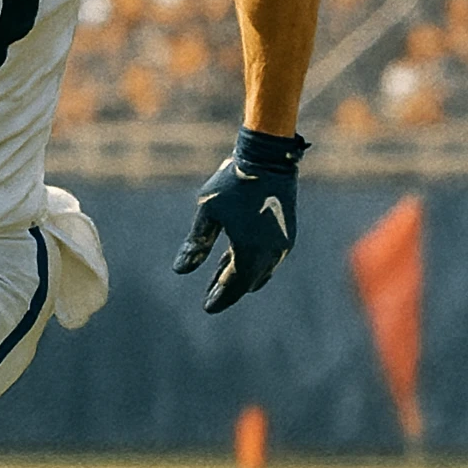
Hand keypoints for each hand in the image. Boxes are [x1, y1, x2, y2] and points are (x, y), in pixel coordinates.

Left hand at [173, 127, 308, 313]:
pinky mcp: (286, 234)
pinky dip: (251, 264)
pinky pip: (267, 259)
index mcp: (250, 251)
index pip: (233, 286)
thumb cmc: (233, 184)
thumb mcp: (208, 213)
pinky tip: (236, 259)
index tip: (207, 307)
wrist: (268, 160)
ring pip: (259, 271)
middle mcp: (270, 253)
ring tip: (219, 279)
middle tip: (211, 297)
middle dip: (228, 290)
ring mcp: (281, 245)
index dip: (220, 297)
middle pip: (247, 282)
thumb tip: (180, 269)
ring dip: (240, 277)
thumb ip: (196, 243)